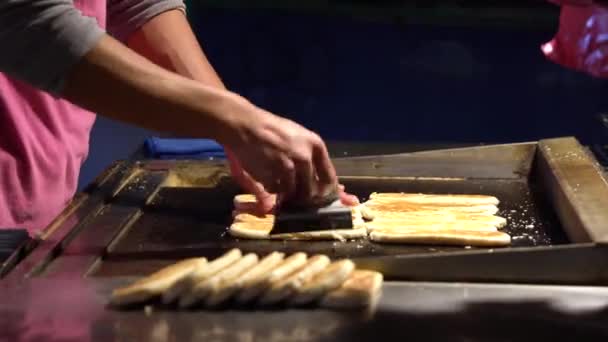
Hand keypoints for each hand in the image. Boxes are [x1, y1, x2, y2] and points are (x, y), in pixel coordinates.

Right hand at [220, 96, 339, 208]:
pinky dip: (272, 189)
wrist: (246, 125)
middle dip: (304, 197)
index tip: (321, 197)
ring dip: (286, 193)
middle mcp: (305, 158)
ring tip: (278, 183)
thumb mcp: (299, 137)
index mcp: (316, 146)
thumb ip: (311, 156)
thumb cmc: (273, 129)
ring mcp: (288, 168)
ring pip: (292, 193)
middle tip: (297, 196)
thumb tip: (321, 179)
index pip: (329, 177)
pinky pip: (276, 190)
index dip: (326, 191)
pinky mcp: (272, 176)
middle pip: (311, 190)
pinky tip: (267, 177)